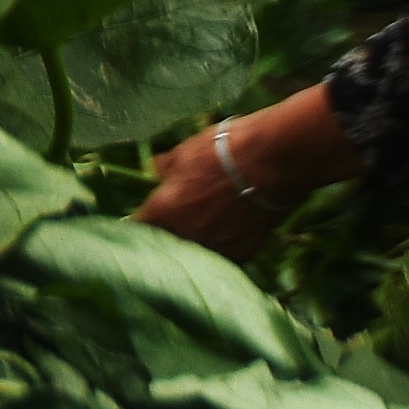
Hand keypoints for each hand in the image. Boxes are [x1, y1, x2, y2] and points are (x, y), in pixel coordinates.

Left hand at [137, 107, 297, 260]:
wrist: (269, 163)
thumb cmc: (221, 152)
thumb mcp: (185, 152)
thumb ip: (165, 167)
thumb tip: (154, 168)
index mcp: (162, 212)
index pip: (138, 227)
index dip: (142, 222)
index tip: (148, 217)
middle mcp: (183, 237)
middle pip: (167, 244)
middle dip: (168, 234)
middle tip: (179, 219)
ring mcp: (212, 249)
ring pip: (195, 253)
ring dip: (196, 243)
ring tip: (207, 225)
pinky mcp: (240, 255)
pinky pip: (224, 256)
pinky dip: (223, 246)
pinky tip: (230, 232)